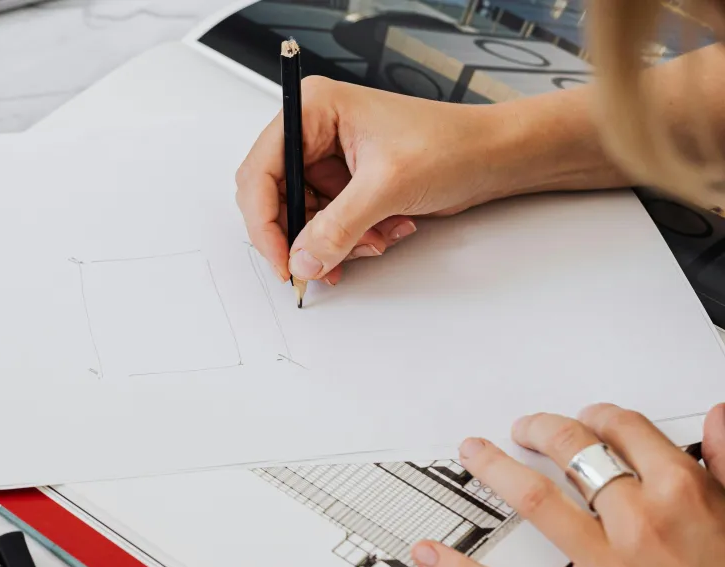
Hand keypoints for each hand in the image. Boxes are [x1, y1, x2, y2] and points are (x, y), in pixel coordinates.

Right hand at [234, 77, 516, 284]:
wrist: (495, 157)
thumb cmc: (452, 144)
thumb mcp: (388, 186)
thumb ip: (337, 227)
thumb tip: (302, 259)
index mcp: (314, 109)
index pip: (262, 170)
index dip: (265, 221)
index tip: (281, 259)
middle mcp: (315, 130)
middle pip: (275, 196)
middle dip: (301, 235)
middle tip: (318, 265)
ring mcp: (329, 158)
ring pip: (301, 216)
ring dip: (333, 241)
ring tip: (372, 241)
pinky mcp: (345, 182)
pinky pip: (326, 223)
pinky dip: (349, 239)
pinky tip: (382, 233)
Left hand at [411, 404, 724, 566]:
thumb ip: (724, 461)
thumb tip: (716, 416)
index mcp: (682, 494)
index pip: (625, 431)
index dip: (599, 417)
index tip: (587, 418)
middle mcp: (641, 524)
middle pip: (575, 453)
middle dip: (543, 430)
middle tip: (525, 428)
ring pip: (536, 501)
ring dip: (495, 469)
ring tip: (474, 453)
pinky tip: (433, 554)